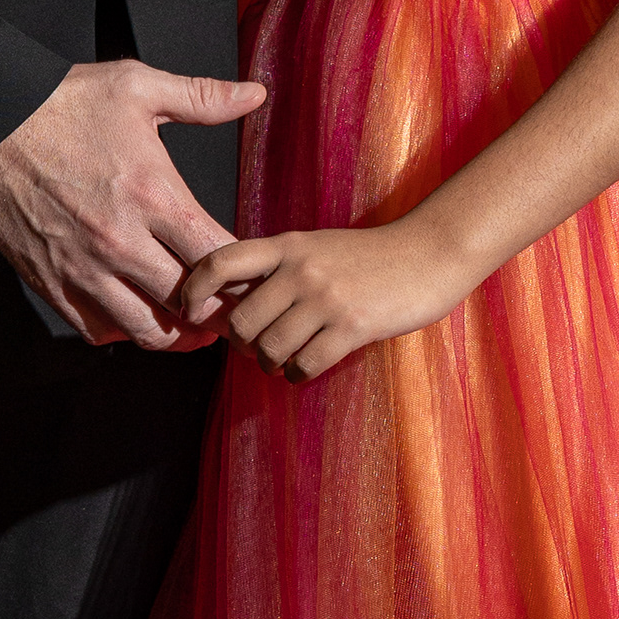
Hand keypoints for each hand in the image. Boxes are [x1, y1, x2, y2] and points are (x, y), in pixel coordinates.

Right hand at [0, 59, 265, 352]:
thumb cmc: (62, 103)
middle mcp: (121, 241)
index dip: (245, 273)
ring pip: (147, 330)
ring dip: (176, 332)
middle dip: (219, 312)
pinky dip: (125, 330)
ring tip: (191, 321)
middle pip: (190, 305)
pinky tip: (138, 311)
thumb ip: (202, 97)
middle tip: (233, 308)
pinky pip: (98, 330)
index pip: (218, 257)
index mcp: (152, 194)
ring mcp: (84, 268)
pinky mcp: (51, 283)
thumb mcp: (136, 86)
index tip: (252, 272)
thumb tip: (256, 94)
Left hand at [179, 212, 481, 381]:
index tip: (189, 309)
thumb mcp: (317, 246)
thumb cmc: (370, 256)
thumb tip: (233, 302)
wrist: (430, 252)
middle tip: (261, 346)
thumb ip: (279, 266)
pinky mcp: (351, 327)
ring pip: (269, 349)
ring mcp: (326, 298)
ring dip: (273, 363)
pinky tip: (311, 364)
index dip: (194, 289)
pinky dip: (299, 373)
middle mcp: (301, 269)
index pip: (221, 262)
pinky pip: (303, 366)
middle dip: (244, 344)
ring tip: (288, 357)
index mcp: (288, 244)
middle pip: (240, 321)